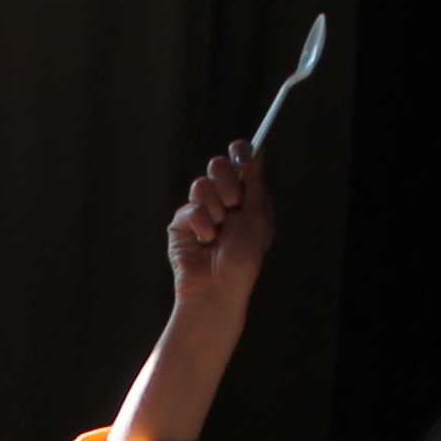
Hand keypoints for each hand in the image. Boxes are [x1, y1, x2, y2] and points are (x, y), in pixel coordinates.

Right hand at [164, 138, 276, 312]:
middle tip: (233, 204)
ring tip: (219, 231)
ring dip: (215, 209)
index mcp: (247, 196)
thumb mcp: (257, 218)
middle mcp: (224, 199)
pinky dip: (202, 226)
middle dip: (227, 183)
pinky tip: (205, 242)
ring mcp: (201, 210)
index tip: (241, 152)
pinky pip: (190, 209)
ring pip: (201, 184)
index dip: (240, 151)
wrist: (219, 290)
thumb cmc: (243, 260)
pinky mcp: (182, 224)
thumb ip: (255, 182)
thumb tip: (258, 151)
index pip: (240, 161)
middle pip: (218, 165)